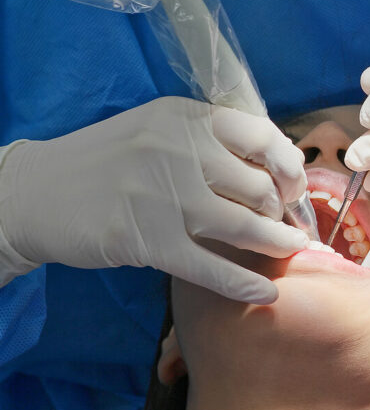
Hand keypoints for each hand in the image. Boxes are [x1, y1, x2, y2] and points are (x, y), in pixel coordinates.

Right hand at [0, 97, 308, 303]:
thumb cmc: (106, 162)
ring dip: (278, 242)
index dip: (289, 164)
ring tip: (291, 249)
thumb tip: (274, 163)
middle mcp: (180, 150)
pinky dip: (245, 283)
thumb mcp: (157, 130)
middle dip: (284, 209)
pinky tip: (265, 291)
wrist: (35, 193)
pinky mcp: (148, 241)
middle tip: (287, 223)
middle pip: (259, 185)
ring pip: (245, 226)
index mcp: (185, 117)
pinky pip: (212, 267)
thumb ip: (208, 140)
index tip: (294, 184)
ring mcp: (164, 196)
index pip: (261, 135)